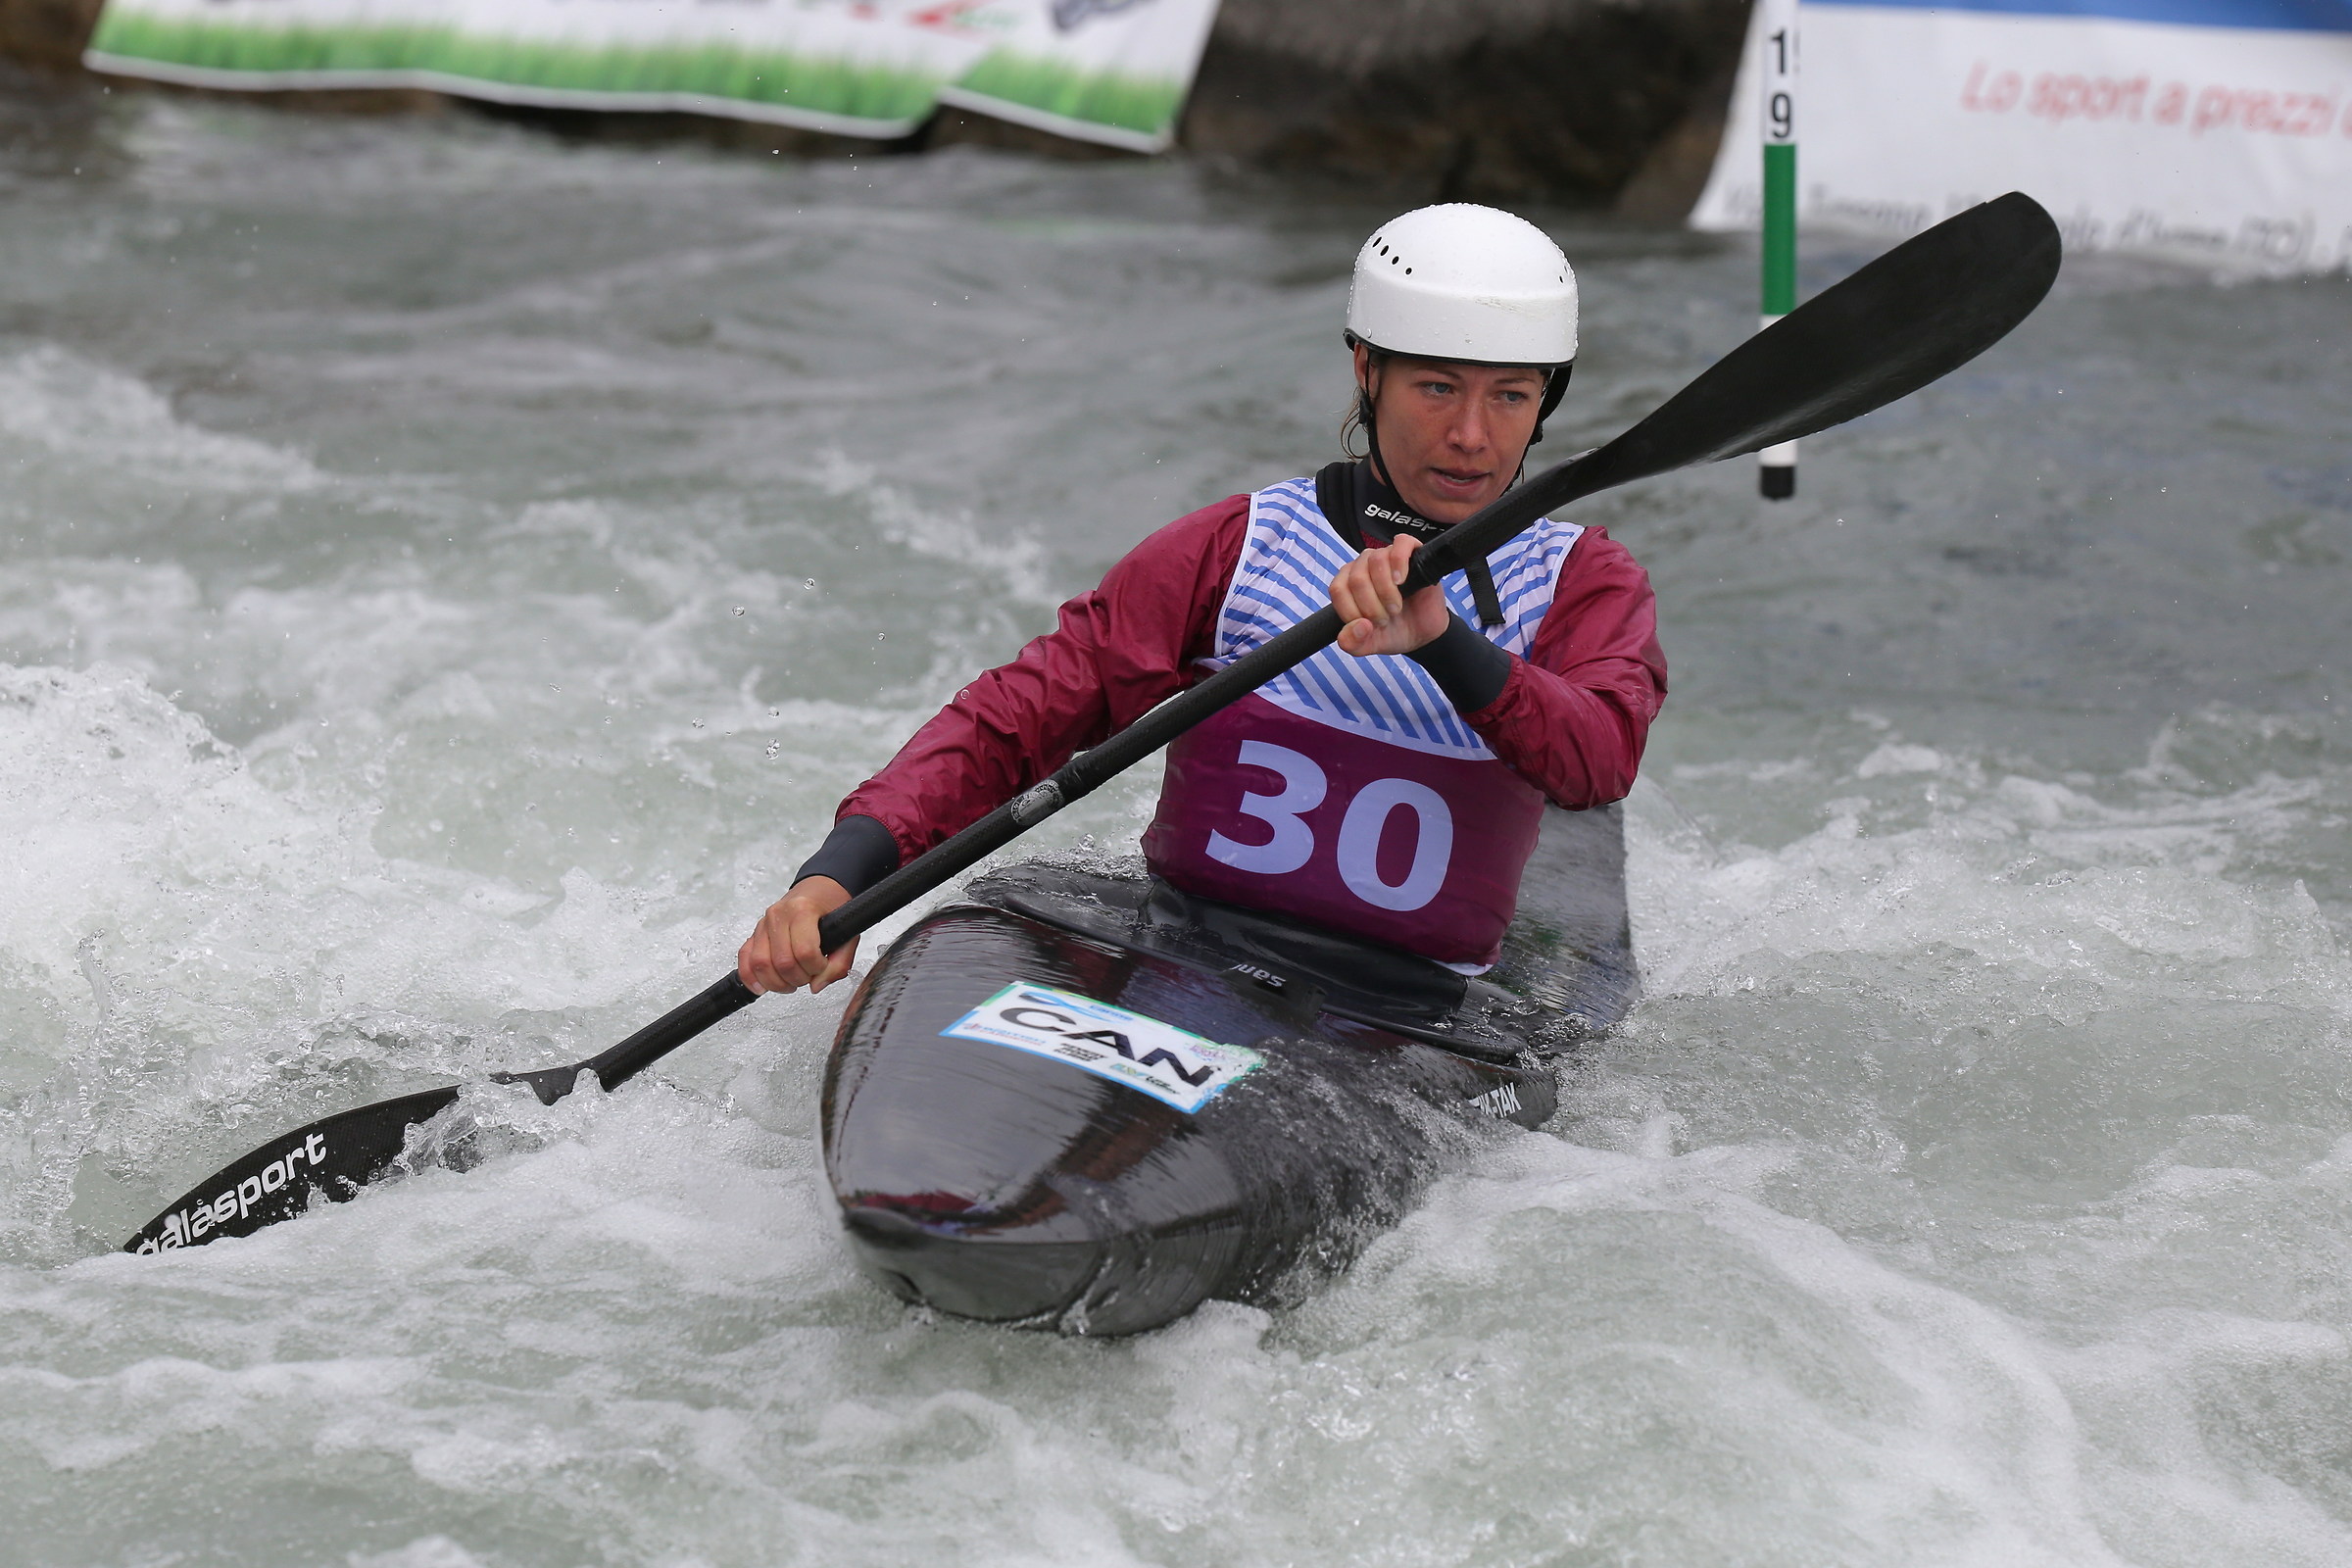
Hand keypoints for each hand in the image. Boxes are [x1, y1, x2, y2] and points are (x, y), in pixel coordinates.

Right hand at [738, 876, 859, 994]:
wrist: (819, 889)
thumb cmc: (832, 906)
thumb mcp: (847, 932)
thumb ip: (839, 963)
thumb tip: (817, 985)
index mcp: (803, 909)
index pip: (805, 952)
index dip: (816, 968)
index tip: (823, 966)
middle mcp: (779, 915)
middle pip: (782, 962)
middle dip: (798, 978)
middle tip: (809, 976)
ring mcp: (763, 924)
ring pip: (760, 964)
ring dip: (777, 983)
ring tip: (791, 982)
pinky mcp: (755, 933)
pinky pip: (745, 958)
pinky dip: (750, 977)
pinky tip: (761, 987)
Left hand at [1332, 535, 1450, 656]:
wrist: (1424, 632)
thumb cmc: (1393, 631)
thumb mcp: (1369, 644)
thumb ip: (1353, 642)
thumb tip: (1360, 626)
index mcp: (1347, 584)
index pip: (1338, 589)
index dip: (1352, 611)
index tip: (1368, 625)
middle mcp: (1363, 566)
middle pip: (1357, 578)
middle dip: (1372, 606)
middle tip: (1386, 619)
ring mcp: (1386, 556)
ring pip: (1376, 561)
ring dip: (1386, 591)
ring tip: (1396, 607)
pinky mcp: (1411, 552)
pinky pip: (1400, 543)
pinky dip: (1399, 562)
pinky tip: (1402, 580)